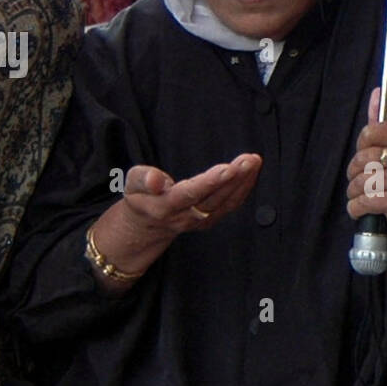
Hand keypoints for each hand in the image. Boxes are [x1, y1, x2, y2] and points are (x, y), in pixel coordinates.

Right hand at [121, 155, 262, 236]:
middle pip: (214, 199)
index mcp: (165, 207)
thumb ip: (143, 178)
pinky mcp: (210, 220)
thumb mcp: (132, 184)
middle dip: (235, 179)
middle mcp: (185, 217)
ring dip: (243, 182)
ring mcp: (200, 221)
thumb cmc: (140, 197)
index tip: (228, 168)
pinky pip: (230, 206)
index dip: (210, 182)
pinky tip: (250, 173)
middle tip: (249, 159)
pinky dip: (243, 189)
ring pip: (226, 203)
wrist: (146, 226)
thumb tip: (156, 179)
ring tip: (254, 161)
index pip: (190, 194)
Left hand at [346, 88, 386, 239]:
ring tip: (363, 196)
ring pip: (362, 182)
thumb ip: (381, 121)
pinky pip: (364, 201)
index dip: (361, 148)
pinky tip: (362, 209)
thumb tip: (377, 92)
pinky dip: (356, 208)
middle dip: (354, 175)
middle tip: (361, 182)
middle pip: (363, 159)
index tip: (367, 158)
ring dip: (354, 193)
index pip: (370, 132)